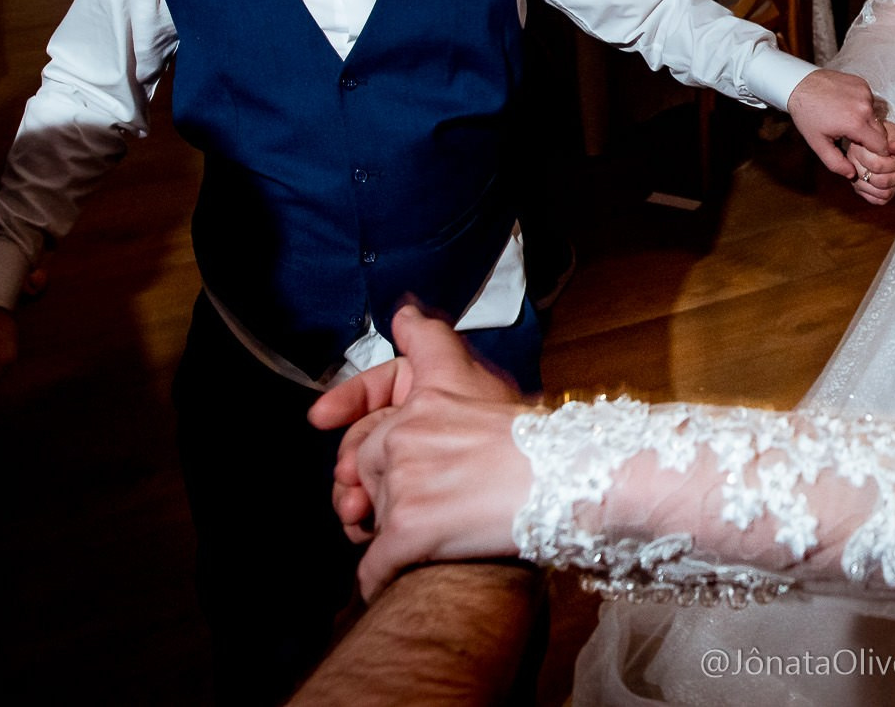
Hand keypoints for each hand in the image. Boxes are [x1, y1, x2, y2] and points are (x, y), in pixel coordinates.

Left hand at [333, 311, 533, 599]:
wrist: (570, 481)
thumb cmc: (542, 440)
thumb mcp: (486, 378)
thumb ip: (434, 348)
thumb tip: (401, 314)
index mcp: (427, 397)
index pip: (370, 403)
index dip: (348, 409)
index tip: (323, 420)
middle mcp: (406, 434)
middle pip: (362, 463)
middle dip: (372, 484)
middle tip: (396, 500)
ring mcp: (405, 482)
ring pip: (371, 513)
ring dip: (384, 529)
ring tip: (415, 536)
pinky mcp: (409, 530)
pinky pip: (375, 564)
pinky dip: (379, 577)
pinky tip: (388, 581)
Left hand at [785, 69, 894, 180]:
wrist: (800, 84)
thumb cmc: (807, 115)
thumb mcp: (818, 144)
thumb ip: (836, 163)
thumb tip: (853, 175)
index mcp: (856, 123)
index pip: (882, 146)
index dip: (876, 153)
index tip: (866, 153)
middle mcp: (865, 107)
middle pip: (882, 131)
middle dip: (872, 139)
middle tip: (854, 139)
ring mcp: (865, 92)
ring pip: (876, 116)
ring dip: (867, 122)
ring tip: (847, 121)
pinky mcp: (863, 83)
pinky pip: (870, 101)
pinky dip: (863, 107)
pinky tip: (847, 107)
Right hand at [843, 120, 894, 204]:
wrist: (880, 141)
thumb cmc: (887, 137)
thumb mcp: (894, 133)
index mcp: (857, 149)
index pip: (878, 166)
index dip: (894, 162)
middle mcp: (852, 165)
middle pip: (881, 181)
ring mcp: (854, 179)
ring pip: (882, 193)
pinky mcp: (859, 190)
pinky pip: (879, 200)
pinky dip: (889, 193)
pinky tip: (889, 182)